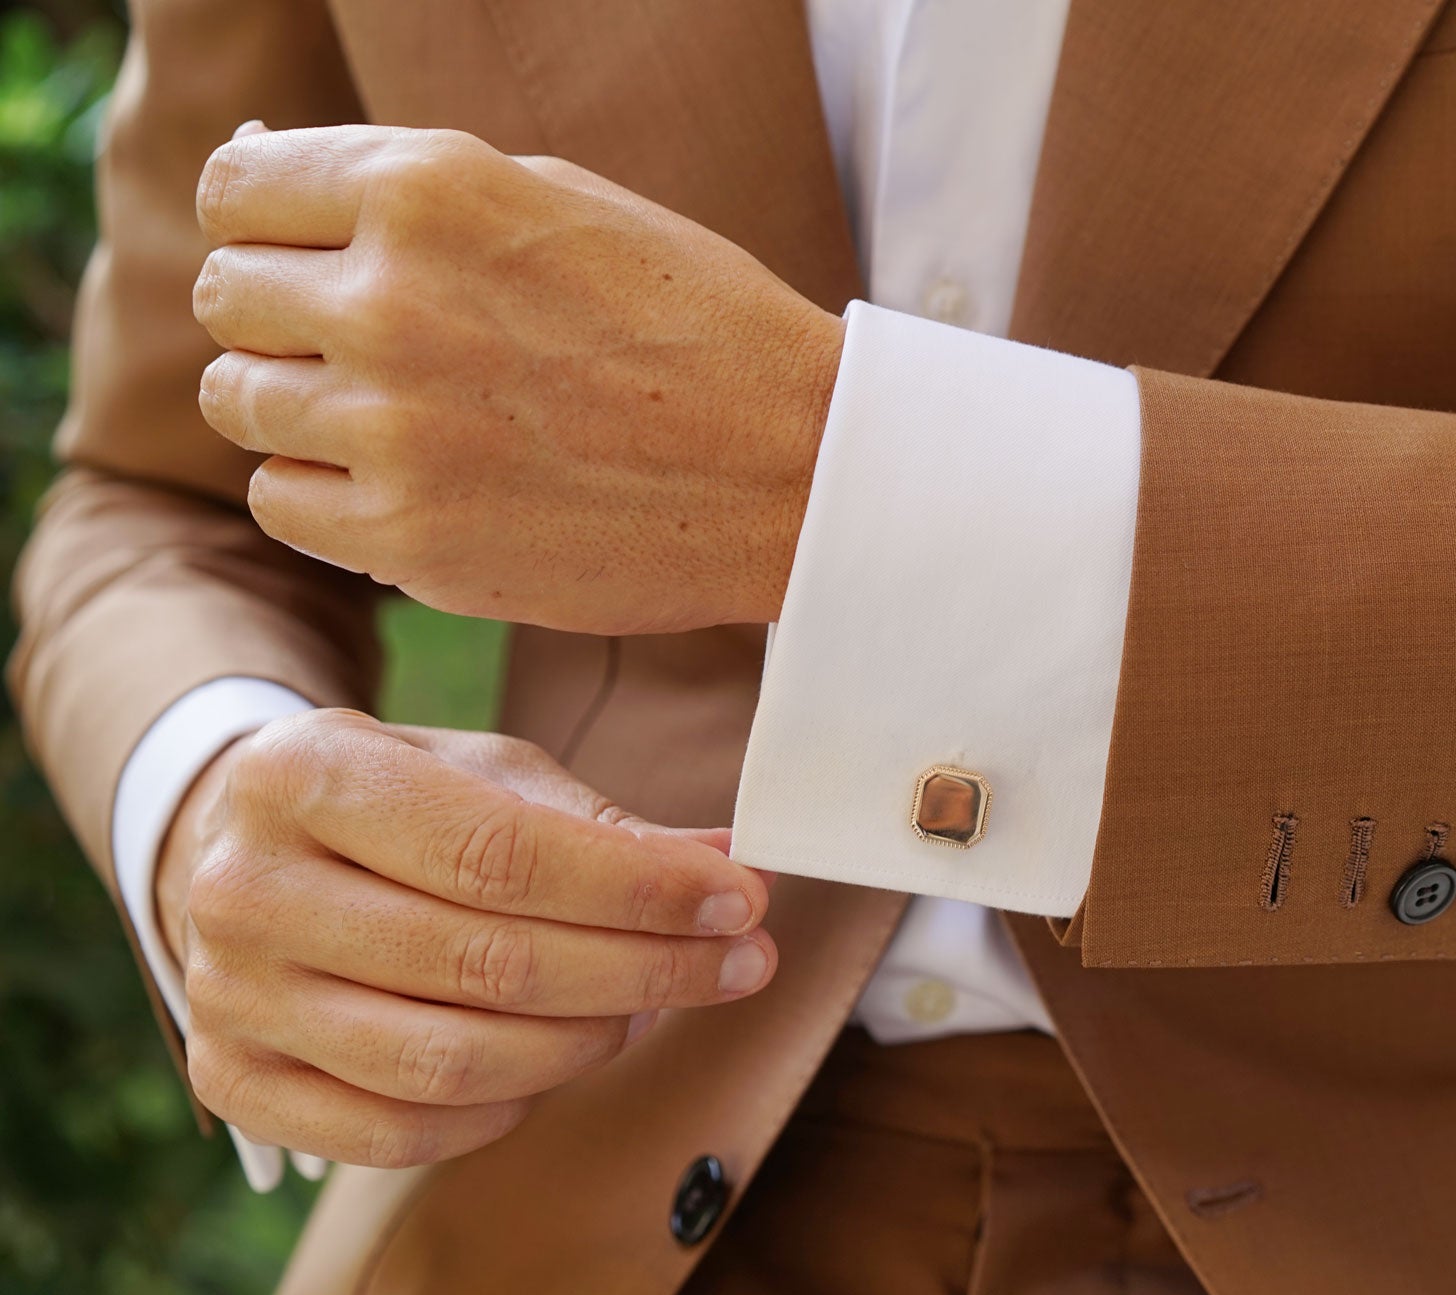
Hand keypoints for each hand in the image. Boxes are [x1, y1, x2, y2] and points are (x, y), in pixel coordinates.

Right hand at [156, 709, 776, 1168]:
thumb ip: (600, 823)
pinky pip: (401, 1131)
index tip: (741, 898)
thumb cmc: (392, 802)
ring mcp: (231, 996)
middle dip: (646, 968)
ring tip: (656, 1003)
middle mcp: (248, 889)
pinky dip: (507, 1107)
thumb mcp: (482, 772)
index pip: (501, 853)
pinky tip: (563, 1056)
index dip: (639, 888)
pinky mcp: (235, 1083)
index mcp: (305, 774)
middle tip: (740, 960)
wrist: (238, 848)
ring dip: (589, 1042)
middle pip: (488, 963)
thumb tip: (732, 866)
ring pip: (452, 1060)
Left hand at [191, 123, 843, 635]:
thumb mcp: (560, 201)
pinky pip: (282, 503)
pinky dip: (328, 494)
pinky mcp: (409, 538)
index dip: (265, 221)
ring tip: (398, 418)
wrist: (800, 470)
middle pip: (228, 295)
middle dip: (284, 315)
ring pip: (239, 402)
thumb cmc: (693, 323)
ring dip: (299, 406)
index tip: (309, 255)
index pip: (236, 186)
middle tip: (374, 346)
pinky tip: (411, 483)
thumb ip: (406, 187)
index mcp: (429, 190)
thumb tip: (255, 169)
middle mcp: (392, 301)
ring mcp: (394, 428)